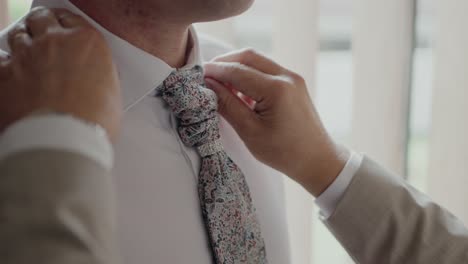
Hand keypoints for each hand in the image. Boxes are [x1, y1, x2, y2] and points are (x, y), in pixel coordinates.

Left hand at [0, 7, 120, 141]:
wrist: (64, 140)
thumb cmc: (94, 122)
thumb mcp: (112, 93)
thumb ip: (101, 74)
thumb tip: (96, 76)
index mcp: (86, 42)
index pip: (72, 19)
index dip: (67, 25)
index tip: (66, 31)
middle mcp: (54, 42)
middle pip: (41, 19)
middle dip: (42, 25)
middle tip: (44, 35)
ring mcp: (26, 56)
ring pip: (17, 35)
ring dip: (23, 43)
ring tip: (29, 57)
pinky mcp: (3, 75)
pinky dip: (5, 66)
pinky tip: (12, 76)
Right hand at [204, 49, 348, 195]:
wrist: (318, 160)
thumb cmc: (284, 152)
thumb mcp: (250, 132)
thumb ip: (228, 105)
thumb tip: (209, 86)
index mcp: (276, 89)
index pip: (237, 71)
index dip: (215, 71)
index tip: (197, 75)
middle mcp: (287, 77)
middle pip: (248, 57)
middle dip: (225, 63)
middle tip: (206, 75)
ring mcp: (293, 78)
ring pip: (258, 61)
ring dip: (237, 68)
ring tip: (221, 86)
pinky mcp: (294, 84)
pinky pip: (267, 71)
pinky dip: (250, 75)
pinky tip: (240, 92)